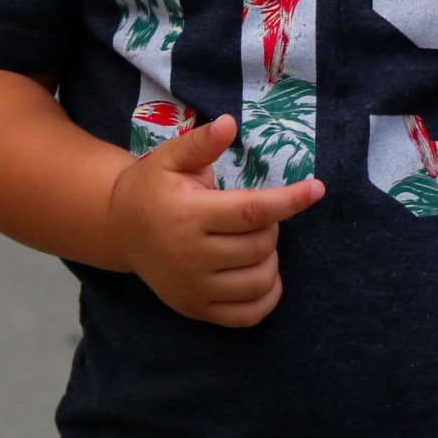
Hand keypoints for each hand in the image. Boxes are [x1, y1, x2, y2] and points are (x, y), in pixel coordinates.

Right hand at [106, 115, 323, 326]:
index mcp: (188, 216)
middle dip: (272, 225)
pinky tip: (262, 271)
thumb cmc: (152, 186)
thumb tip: (230, 122)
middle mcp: (190, 257)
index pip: (252, 211)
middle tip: (254, 213)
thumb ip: (202, 142)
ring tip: (254, 240)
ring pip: (261, 280)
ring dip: (271, 257)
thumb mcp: (171, 157)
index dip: (290, 200)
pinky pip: (249, 315)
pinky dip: (268, 295)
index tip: (317, 189)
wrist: (119, 228)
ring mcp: (193, 288)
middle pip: (261, 244)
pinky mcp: (196, 309)